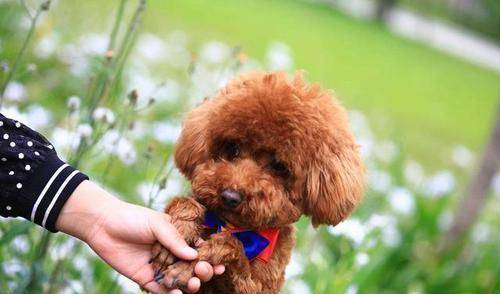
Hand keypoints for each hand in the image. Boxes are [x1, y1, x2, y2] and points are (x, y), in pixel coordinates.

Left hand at [56, 181, 224, 293]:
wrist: (102, 225)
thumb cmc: (132, 217)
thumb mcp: (157, 223)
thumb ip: (175, 239)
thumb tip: (194, 255)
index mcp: (177, 237)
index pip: (198, 249)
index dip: (210, 257)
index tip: (221, 263)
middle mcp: (171, 253)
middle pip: (192, 267)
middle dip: (202, 271)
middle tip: (204, 271)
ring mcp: (159, 266)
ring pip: (179, 280)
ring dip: (189, 284)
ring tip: (193, 284)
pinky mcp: (146, 278)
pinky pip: (161, 290)